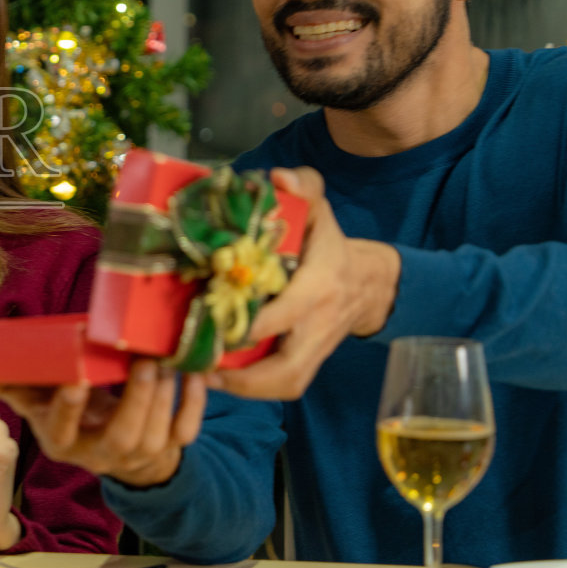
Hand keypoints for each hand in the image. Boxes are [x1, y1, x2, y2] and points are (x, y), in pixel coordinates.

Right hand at [0, 359, 207, 488]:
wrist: (119, 456)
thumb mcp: (43, 410)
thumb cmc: (76, 420)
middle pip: (122, 433)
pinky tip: (194, 372)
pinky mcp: (168, 450)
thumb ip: (18, 390)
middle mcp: (101, 455)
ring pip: (157, 432)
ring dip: (164, 393)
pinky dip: (193, 401)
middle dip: (136, 398)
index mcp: (63, 443)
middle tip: (142, 360)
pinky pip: (187, 430)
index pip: (62, 430)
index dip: (68, 408)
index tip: (76, 380)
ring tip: (165, 358)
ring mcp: (138, 456)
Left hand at [208, 166, 399, 401]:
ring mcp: (317, 348)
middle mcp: (319, 323)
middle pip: (286, 367)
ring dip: (244, 389)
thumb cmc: (329, 244)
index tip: (210, 320)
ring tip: (202, 376)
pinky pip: (286, 387)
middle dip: (242, 375)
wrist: (368, 283)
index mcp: (319, 285)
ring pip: (286, 384)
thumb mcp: (319, 209)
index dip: (249, 324)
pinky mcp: (312, 363)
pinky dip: (253, 390)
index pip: (285, 312)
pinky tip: (219, 379)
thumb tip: (277, 177)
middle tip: (198, 363)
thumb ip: (303, 188)